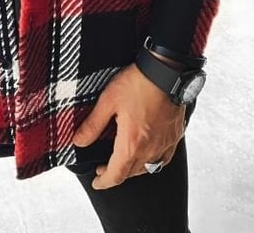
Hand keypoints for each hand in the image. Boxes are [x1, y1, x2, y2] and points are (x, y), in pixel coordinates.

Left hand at [72, 62, 185, 189]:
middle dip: (116, 174)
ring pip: (148, 168)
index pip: (116, 175)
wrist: (166, 71)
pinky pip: (163, 158)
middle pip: (131, 173)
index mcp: (131, 144)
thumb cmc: (138, 83)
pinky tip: (148, 153)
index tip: (96, 182)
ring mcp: (164, 144)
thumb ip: (93, 124)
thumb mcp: (108, 101)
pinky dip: (153, 161)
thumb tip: (78, 141)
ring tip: (123, 161)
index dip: (103, 182)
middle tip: (104, 169)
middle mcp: (150, 149)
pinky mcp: (174, 136)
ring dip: (133, 169)